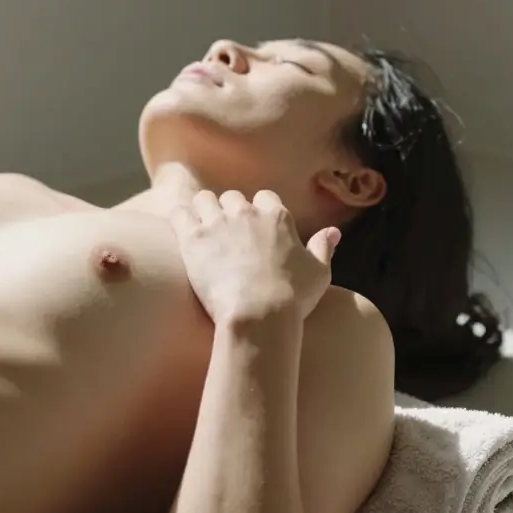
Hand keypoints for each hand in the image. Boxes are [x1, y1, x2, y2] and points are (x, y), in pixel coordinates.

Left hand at [169, 190, 340, 325]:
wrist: (258, 314)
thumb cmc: (293, 298)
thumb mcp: (318, 273)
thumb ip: (323, 248)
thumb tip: (333, 232)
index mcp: (277, 217)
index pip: (265, 198)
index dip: (259, 211)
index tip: (255, 227)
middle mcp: (246, 213)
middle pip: (232, 197)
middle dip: (229, 210)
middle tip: (226, 233)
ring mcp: (217, 223)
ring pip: (204, 200)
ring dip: (203, 210)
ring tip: (201, 229)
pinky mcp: (192, 238)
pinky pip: (180, 214)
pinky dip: (180, 219)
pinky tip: (181, 232)